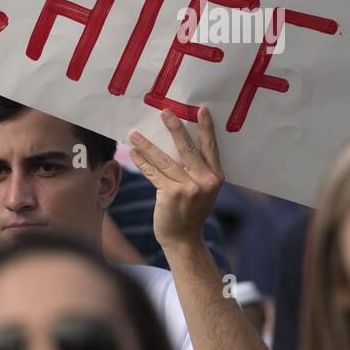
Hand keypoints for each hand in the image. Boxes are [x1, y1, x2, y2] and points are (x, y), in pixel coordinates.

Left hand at [128, 107, 223, 250]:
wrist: (184, 239)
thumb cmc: (191, 210)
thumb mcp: (202, 189)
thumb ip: (197, 170)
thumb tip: (178, 141)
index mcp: (216, 177)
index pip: (210, 147)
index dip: (206, 128)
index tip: (201, 109)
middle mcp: (205, 181)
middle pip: (187, 148)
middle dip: (175, 128)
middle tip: (165, 112)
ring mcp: (189, 188)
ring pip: (164, 160)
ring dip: (147, 145)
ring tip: (134, 134)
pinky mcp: (171, 194)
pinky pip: (153, 173)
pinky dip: (142, 162)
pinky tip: (133, 152)